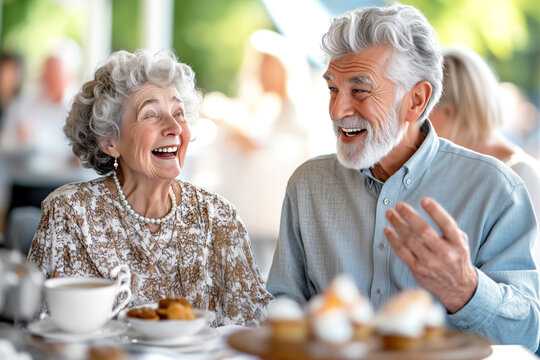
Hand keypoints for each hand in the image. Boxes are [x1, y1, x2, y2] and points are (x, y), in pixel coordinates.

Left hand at [383, 197, 477, 312]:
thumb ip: (449, 228)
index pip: (447, 225)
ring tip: (390, 214)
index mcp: (457, 244)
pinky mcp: (417, 269)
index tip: (424, 200)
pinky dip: (393, 240)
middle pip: (424, 231)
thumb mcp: (460, 242)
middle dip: (410, 216)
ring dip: (397, 225)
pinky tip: (387, 230)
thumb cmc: (456, 258)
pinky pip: (402, 252)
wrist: (458, 288)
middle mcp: (444, 253)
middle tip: (399, 205)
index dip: (436, 211)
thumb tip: (431, 210)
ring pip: (410, 240)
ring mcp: (430, 263)